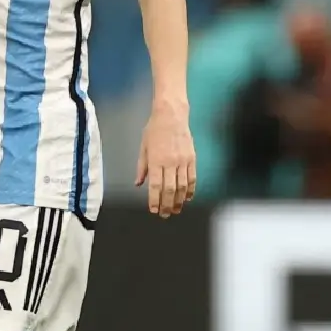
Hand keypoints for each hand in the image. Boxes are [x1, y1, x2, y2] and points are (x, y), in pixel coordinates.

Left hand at [135, 101, 196, 217]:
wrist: (172, 115)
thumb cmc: (155, 129)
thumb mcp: (143, 147)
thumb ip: (142, 167)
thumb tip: (138, 184)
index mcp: (156, 160)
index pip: (155, 185)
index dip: (154, 200)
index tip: (154, 210)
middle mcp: (170, 162)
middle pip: (169, 189)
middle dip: (167, 204)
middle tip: (165, 214)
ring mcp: (182, 161)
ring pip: (182, 186)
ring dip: (179, 200)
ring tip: (176, 209)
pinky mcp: (192, 158)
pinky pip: (192, 178)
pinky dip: (190, 190)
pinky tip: (187, 197)